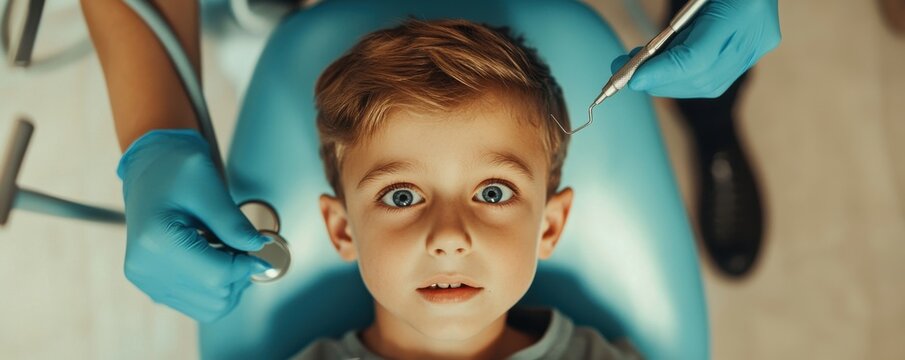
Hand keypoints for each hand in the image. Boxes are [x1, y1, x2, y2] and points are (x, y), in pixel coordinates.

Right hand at [117, 129, 271, 322]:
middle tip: (240, 243)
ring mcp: (146, 280)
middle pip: (216, 295)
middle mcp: (145, 268)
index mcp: (155, 241)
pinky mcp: (152, 286)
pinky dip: (216, 287)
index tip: (259, 248)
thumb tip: (260, 250)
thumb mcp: (210, 188)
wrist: (151, 169)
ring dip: (229, 283)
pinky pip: (199, 305)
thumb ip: (234, 223)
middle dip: (239, 273)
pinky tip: (214, 259)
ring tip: (226, 250)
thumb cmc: (177, 169)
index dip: (248, 265)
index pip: (217, 275)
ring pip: (211, 307)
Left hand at [611, 0, 780, 97]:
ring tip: (642, 70)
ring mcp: (758, 46)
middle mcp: (756, 33)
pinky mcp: (753, 51)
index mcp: (744, 9)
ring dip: (669, 82)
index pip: (698, 58)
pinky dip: (684, 77)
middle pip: (701, 78)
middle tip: (629, 74)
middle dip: (660, 81)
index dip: (663, 73)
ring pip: (708, 84)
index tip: (634, 79)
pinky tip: (664, 68)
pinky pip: (715, 77)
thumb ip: (676, 26)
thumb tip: (644, 61)